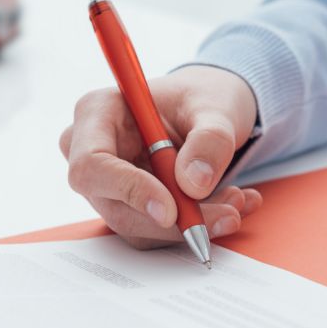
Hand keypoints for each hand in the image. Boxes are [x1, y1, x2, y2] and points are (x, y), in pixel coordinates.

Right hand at [60, 65, 261, 248]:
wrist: (204, 111)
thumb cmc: (200, 98)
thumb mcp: (216, 106)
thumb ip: (209, 140)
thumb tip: (194, 184)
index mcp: (96, 113)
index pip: (92, 164)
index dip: (127, 190)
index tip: (170, 211)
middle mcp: (89, 150)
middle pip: (114, 205)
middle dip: (173, 220)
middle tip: (227, 215)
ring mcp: (104, 183)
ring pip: (136, 224)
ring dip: (190, 223)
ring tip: (237, 201)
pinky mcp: (124, 205)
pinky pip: (153, 229)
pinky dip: (192, 224)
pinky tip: (226, 204)